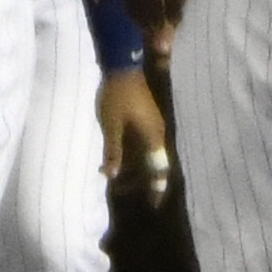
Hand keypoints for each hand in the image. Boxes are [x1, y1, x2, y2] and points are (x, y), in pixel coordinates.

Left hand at [98, 68, 171, 203]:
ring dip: (132, 167)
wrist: (121, 66)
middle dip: (138, 180)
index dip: (157, 188)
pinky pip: (141, 143)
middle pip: (153, 164)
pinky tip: (114, 157)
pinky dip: (130, 153)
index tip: (153, 205)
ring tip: (112, 175)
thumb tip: (113, 176)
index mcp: (153, 136)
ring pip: (146, 154)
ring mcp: (152, 125)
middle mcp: (157, 133)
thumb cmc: (116, 96)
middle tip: (121, 192)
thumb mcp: (111, 125)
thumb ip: (113, 152)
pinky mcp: (144, 118)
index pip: (160, 169)